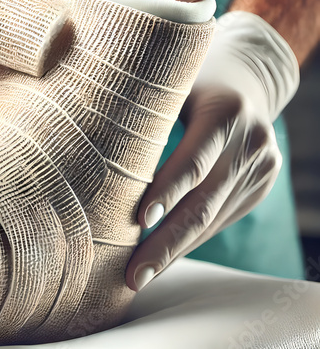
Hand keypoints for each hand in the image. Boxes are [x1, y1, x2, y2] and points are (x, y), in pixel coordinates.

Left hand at [126, 11, 299, 291]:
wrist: (244, 81)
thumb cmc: (190, 78)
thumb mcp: (171, 79)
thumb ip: (143, 106)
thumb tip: (91, 148)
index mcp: (226, 110)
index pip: (195, 159)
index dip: (167, 191)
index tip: (138, 222)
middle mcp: (252, 141)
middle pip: (205, 202)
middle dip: (167, 243)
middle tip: (134, 275)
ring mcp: (262, 167)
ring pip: (215, 218)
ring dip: (177, 249)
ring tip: (141, 275)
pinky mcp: (261, 184)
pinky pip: (222, 217)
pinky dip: (192, 238)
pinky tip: (166, 254)